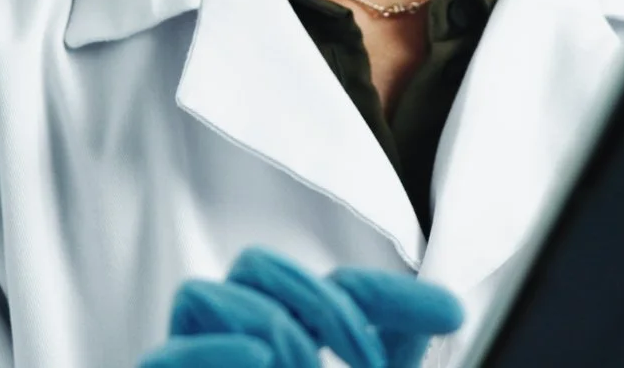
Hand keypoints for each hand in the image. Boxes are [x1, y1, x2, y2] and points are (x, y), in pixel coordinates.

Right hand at [138, 246, 464, 367]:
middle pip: (258, 265)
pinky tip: (262, 362)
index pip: (334, 288)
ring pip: (206, 293)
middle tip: (363, 366)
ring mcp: (188, 356)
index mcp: (280, 336)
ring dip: (273, 332)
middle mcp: (227, 337)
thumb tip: (443, 308)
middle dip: (320, 308)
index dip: (389, 296)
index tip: (452, 313)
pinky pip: (172, 351)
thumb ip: (389, 351)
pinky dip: (217, 353)